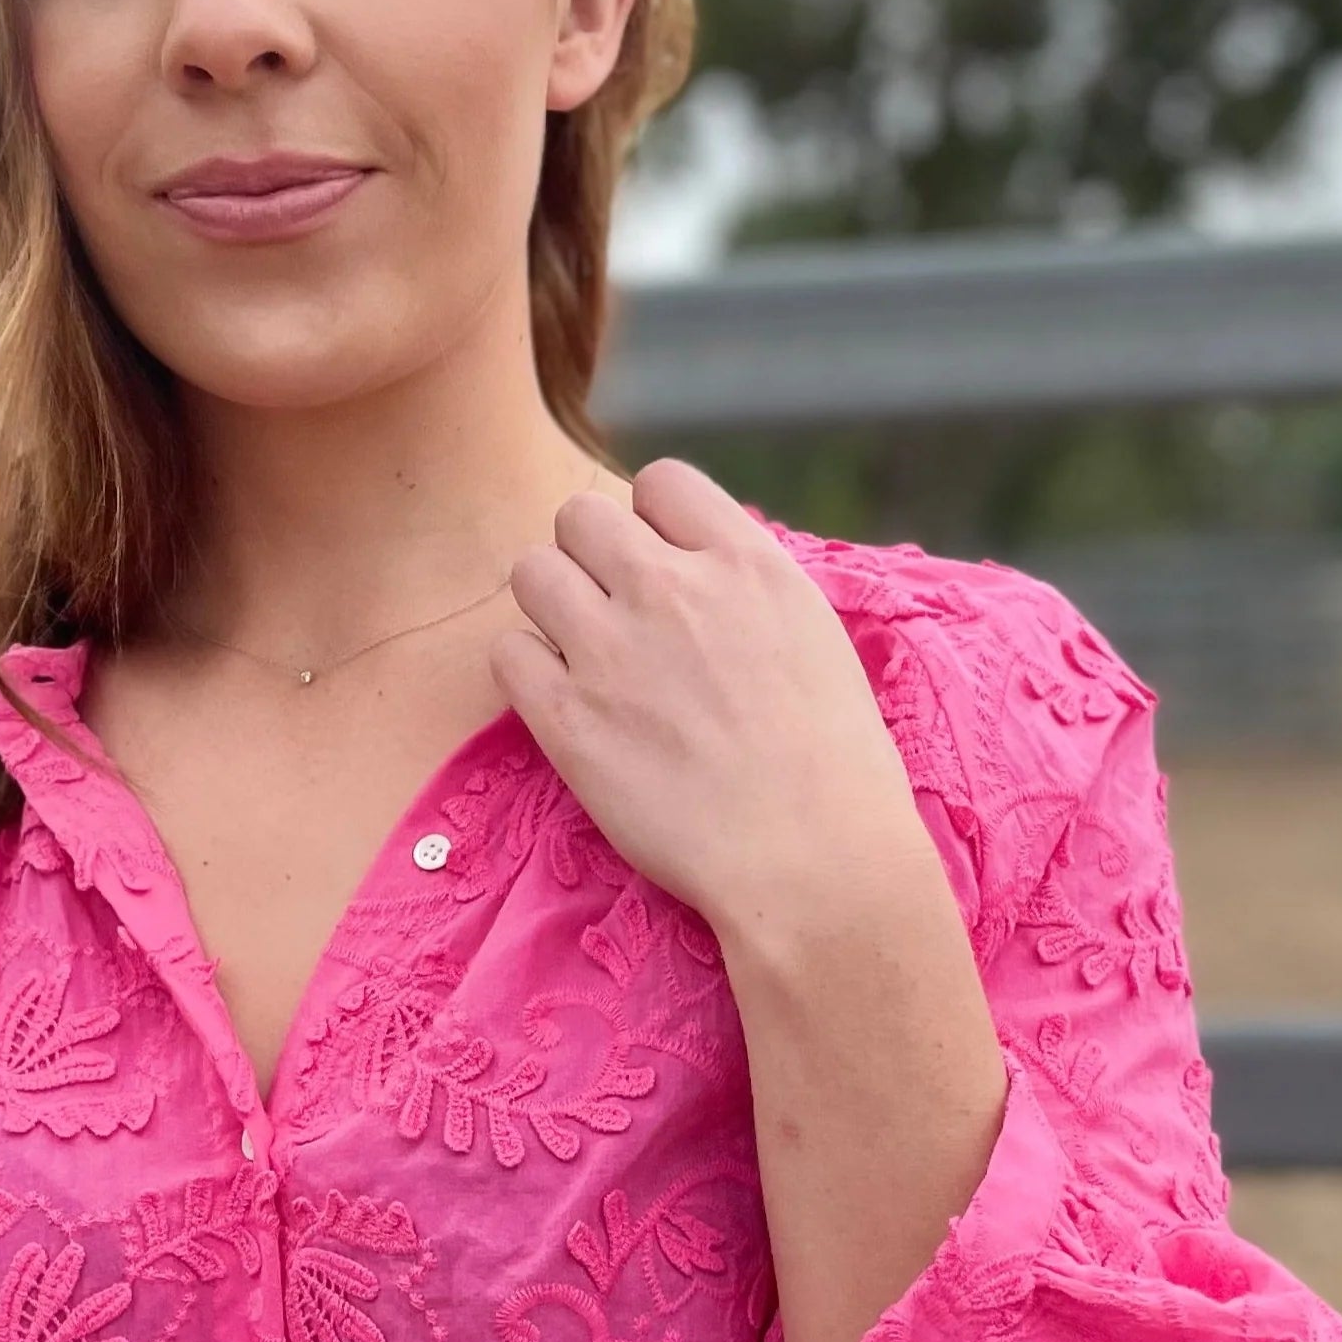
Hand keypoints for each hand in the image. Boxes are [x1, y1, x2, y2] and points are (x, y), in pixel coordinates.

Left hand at [488, 457, 938, 953]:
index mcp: (744, 563)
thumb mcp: (813, 637)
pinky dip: (528, 671)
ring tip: (583, 655)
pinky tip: (566, 704)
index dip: (653, 522)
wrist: (810, 859)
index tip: (666, 568)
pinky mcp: (566, 720)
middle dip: (591, 557)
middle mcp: (670, 590)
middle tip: (614, 614)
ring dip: (551, 606)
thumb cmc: (834, 765)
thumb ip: (747, 588)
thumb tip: (701, 568)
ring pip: (531, 572)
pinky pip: (507, 653)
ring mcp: (610, 652)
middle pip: (579, 515)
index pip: (660, 482)